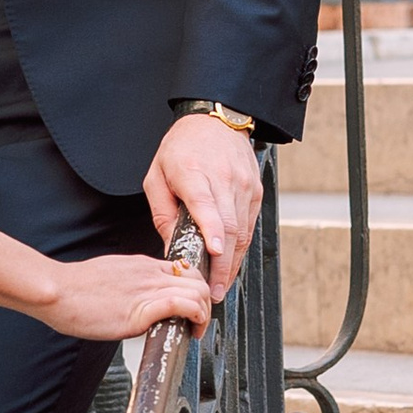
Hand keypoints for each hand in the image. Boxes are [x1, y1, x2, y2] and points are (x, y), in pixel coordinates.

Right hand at [43, 251, 214, 345]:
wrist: (56, 290)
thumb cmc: (73, 289)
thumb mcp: (110, 276)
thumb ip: (130, 285)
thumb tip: (136, 300)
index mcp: (143, 265)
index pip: (184, 271)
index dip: (195, 291)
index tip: (191, 308)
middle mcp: (150, 274)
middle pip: (198, 281)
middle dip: (205, 303)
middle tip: (197, 322)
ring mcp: (147, 290)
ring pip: (197, 292)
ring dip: (204, 314)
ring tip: (195, 330)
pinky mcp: (141, 309)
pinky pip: (182, 305)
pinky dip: (195, 317)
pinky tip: (190, 328)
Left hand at [144, 113, 261, 299]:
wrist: (215, 121)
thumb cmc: (182, 148)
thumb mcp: (157, 176)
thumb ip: (162, 213)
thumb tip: (171, 248)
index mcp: (194, 173)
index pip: (207, 205)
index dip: (213, 230)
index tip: (214, 252)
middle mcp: (224, 180)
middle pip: (229, 227)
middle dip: (222, 264)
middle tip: (213, 291)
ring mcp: (244, 186)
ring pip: (242, 232)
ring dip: (232, 263)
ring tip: (220, 286)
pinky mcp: (255, 192)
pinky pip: (249, 226)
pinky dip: (240, 249)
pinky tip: (229, 264)